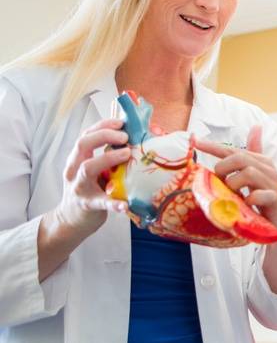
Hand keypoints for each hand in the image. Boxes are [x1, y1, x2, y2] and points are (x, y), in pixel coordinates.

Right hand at [55, 117, 130, 236]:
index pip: (86, 135)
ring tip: (127, 153)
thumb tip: (138, 141)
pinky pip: (100, 203)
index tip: (121, 122)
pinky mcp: (87, 205)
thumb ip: (109, 157)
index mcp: (78, 159)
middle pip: (83, 145)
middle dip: (104, 136)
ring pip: (87, 168)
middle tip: (125, 136)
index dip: (103, 125)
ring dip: (108, 158)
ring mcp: (79, 187)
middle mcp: (74, 169)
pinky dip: (113, 203)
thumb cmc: (90, 190)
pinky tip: (125, 204)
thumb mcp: (96, 171)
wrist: (71, 220)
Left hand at [193, 125, 276, 241]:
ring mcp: (272, 184)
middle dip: (223, 168)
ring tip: (232, 195)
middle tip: (219, 183)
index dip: (213, 147)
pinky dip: (251, 199)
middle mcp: (267, 169)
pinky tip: (246, 204)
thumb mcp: (258, 176)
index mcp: (260, 162)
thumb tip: (255, 127)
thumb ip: (252, 156)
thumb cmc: (269, 198)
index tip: (196, 142)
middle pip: (240, 158)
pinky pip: (262, 195)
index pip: (233, 151)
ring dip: (235, 184)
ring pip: (249, 173)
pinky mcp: (276, 200)